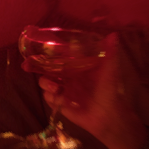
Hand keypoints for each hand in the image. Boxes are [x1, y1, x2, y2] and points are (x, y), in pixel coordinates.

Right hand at [43, 34, 147, 148]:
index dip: (49, 51)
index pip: (59, 55)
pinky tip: (59, 98)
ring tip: (55, 87)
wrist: (107, 115)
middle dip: (39, 66)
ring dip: (46, 83)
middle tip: (35, 66)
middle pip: (47, 68)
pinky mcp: (60, 103)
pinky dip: (50, 97)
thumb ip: (110, 53)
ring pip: (45, 82)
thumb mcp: (110, 70)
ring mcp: (63, 89)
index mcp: (76, 65)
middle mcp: (67, 75)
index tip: (42, 49)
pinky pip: (48, 98)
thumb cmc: (109, 90)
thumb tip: (113, 34)